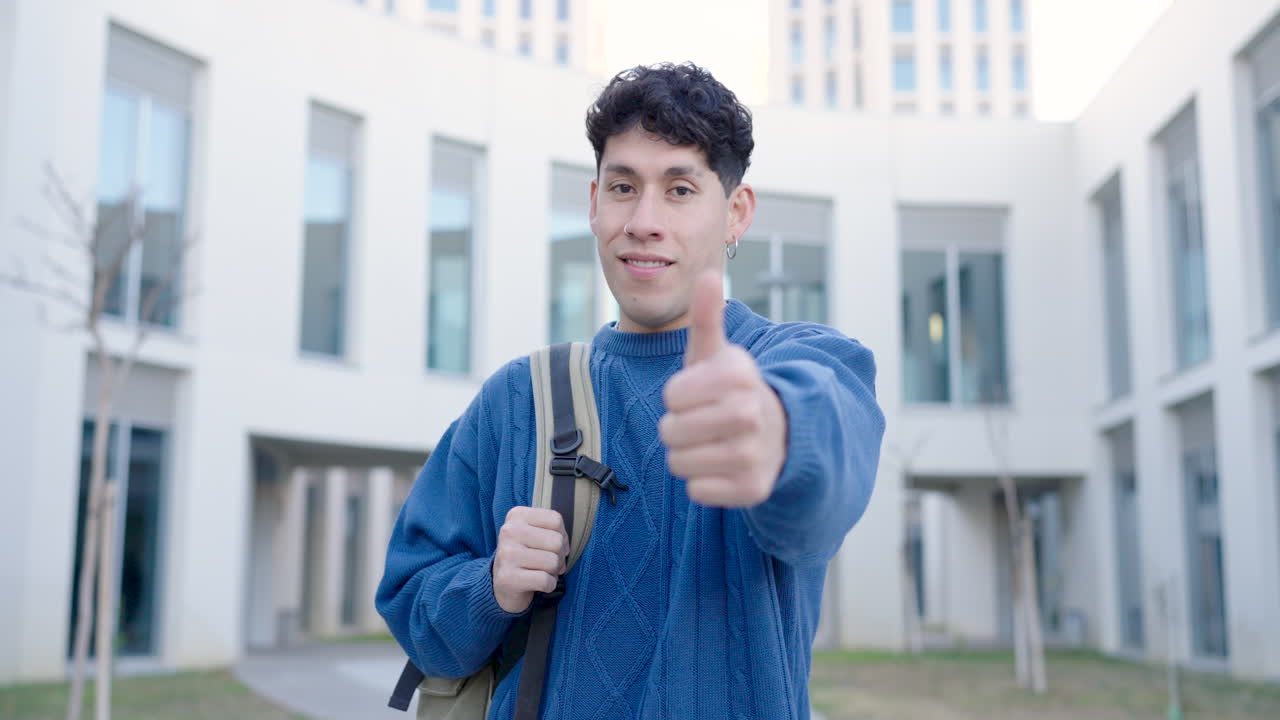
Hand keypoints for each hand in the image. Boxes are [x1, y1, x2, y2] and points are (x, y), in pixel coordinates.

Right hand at [491, 507, 568, 613]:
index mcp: (516, 515)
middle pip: (557, 541)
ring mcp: (507, 554)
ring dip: (553, 572)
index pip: (556, 520)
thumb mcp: (535, 533)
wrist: (503, 585)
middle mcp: (508, 531)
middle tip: (546, 563)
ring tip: (540, 572)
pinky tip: (536, 584)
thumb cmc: (525, 555)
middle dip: (559, 556)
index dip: (562, 537)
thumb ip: (553, 530)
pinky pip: (546, 581)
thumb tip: (565, 548)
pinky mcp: (508, 578)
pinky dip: (548, 585)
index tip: (550, 546)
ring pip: (553, 562)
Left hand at [659, 271, 787, 507]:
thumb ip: (707, 315)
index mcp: (739, 375)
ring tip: (711, 443)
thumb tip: (707, 273)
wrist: (778, 432)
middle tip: (702, 421)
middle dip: (678, 427)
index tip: (699, 393)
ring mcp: (754, 454)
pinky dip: (702, 482)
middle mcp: (750, 413)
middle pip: (670, 432)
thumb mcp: (717, 353)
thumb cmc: (731, 390)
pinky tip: (722, 466)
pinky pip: (697, 490)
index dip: (677, 396)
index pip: (671, 395)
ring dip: (687, 455)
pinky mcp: (753, 490)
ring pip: (679, 463)